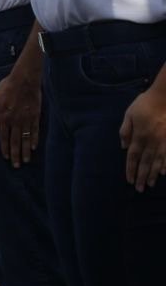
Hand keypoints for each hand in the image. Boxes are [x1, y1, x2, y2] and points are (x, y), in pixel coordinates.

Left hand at [0, 64, 41, 167]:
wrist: (24, 79)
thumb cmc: (6, 87)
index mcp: (3, 117)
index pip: (3, 137)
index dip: (4, 148)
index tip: (6, 158)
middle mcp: (15, 121)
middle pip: (15, 141)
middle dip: (15, 154)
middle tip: (16, 166)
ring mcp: (26, 119)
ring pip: (25, 139)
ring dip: (25, 151)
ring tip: (25, 161)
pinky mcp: (35, 116)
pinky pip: (35, 131)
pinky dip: (34, 139)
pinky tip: (34, 147)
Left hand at [121, 77, 165, 191]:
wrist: (165, 97)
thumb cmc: (144, 104)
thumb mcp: (129, 114)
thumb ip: (125, 131)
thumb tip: (124, 147)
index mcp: (139, 136)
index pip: (132, 156)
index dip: (130, 169)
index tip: (129, 180)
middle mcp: (151, 141)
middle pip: (145, 162)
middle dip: (141, 176)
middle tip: (139, 189)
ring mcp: (163, 141)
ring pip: (157, 161)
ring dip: (152, 174)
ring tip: (149, 184)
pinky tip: (164, 173)